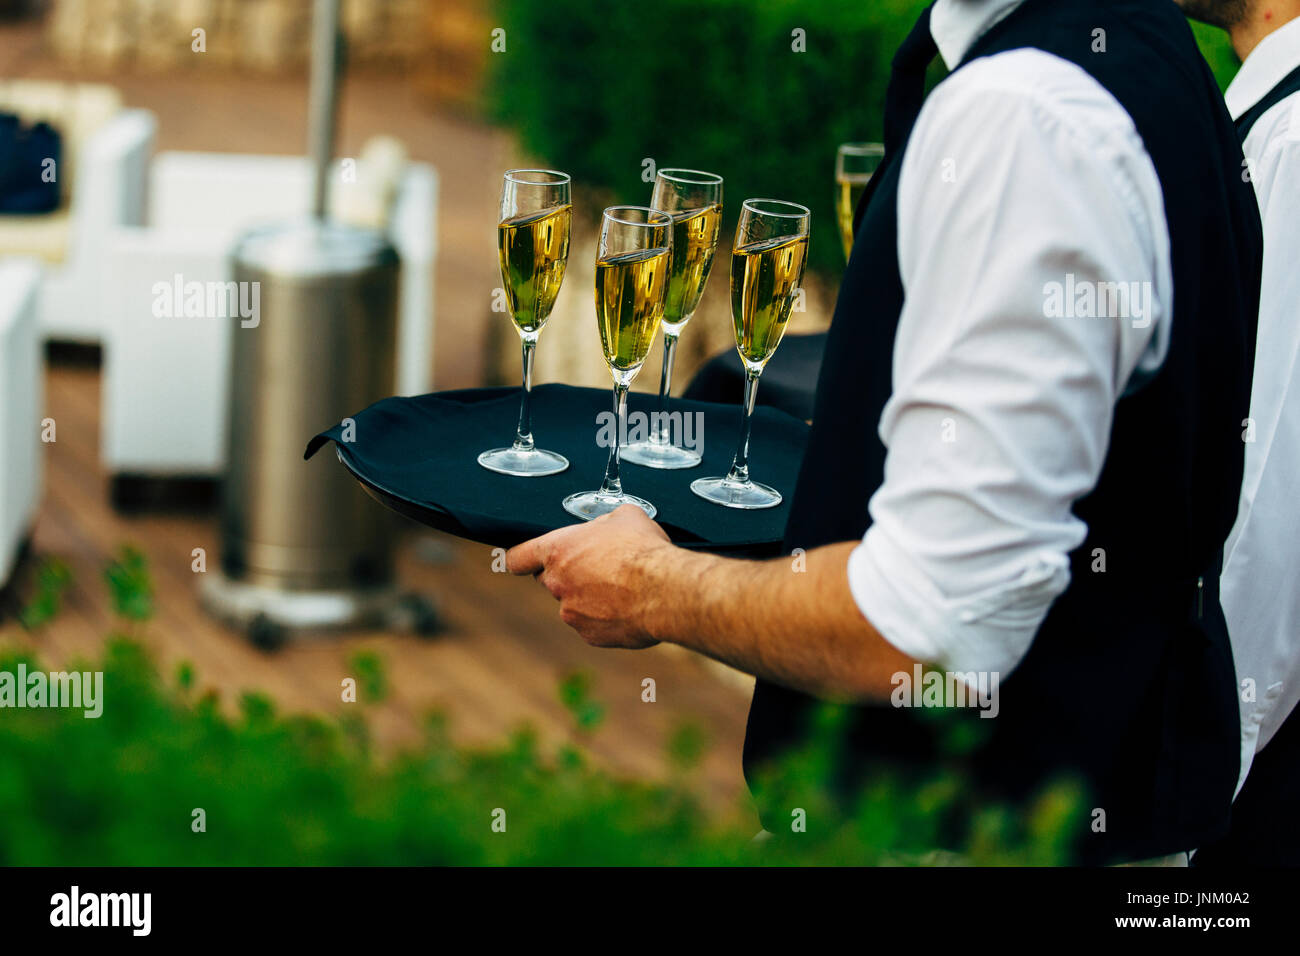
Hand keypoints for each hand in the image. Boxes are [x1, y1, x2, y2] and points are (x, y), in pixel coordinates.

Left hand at [506, 504, 673, 648]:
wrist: (665, 591)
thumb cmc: (643, 551)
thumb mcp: (625, 516)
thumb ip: (605, 522)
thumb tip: (610, 526)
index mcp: (557, 551)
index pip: (517, 558)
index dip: (521, 558)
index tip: (526, 560)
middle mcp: (558, 583)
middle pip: (549, 580)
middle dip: (568, 574)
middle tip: (597, 567)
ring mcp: (571, 613)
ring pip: (572, 603)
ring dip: (589, 597)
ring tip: (621, 587)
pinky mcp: (590, 635)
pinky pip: (592, 624)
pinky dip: (605, 618)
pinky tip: (628, 606)